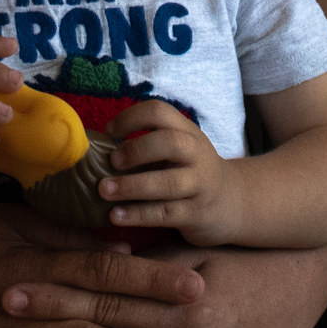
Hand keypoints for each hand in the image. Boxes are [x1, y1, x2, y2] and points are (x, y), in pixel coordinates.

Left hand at [97, 100, 242, 245]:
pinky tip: (116, 216)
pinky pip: (166, 213)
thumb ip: (146, 145)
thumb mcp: (177, 151)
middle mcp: (196, 154)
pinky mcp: (197, 214)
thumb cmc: (189, 172)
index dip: (131, 118)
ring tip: (104, 190)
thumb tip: (94, 148)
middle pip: (169, 142)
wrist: (232, 202)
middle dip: (137, 150)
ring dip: (132, 186)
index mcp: (186, 131)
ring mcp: (200, 185)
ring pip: (168, 183)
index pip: (159, 111)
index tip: (109, 133)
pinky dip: (139, 215)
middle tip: (111, 161)